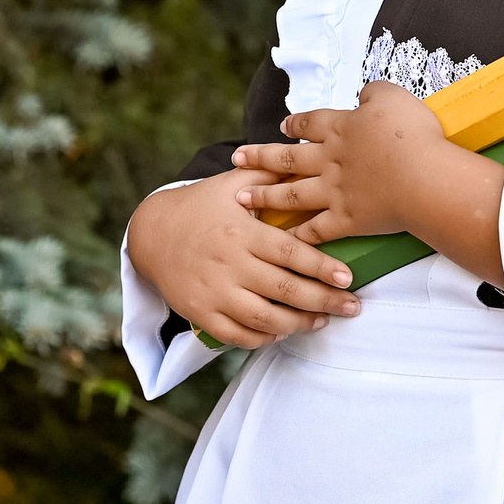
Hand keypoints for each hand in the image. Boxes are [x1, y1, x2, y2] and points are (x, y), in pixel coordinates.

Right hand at [126, 170, 362, 348]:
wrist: (151, 234)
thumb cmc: (200, 206)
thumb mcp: (231, 185)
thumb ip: (269, 178)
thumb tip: (305, 164)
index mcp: (241, 233)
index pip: (289, 253)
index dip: (321, 268)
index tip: (347, 278)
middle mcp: (229, 265)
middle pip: (284, 290)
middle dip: (323, 302)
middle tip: (351, 306)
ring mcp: (214, 292)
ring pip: (264, 319)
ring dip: (298, 324)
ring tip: (322, 320)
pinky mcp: (200, 313)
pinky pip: (237, 335)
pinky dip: (263, 338)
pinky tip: (282, 332)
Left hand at [228, 81, 455, 244]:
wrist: (422, 178)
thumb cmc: (412, 135)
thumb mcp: (392, 97)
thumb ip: (374, 93)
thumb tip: (363, 95)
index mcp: (341, 129)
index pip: (310, 123)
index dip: (295, 124)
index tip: (282, 127)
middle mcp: (329, 160)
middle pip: (287, 158)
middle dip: (260, 157)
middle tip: (237, 158)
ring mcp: (334, 192)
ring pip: (290, 194)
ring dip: (264, 196)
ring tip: (242, 198)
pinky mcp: (346, 221)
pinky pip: (314, 231)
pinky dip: (297, 237)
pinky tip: (282, 240)